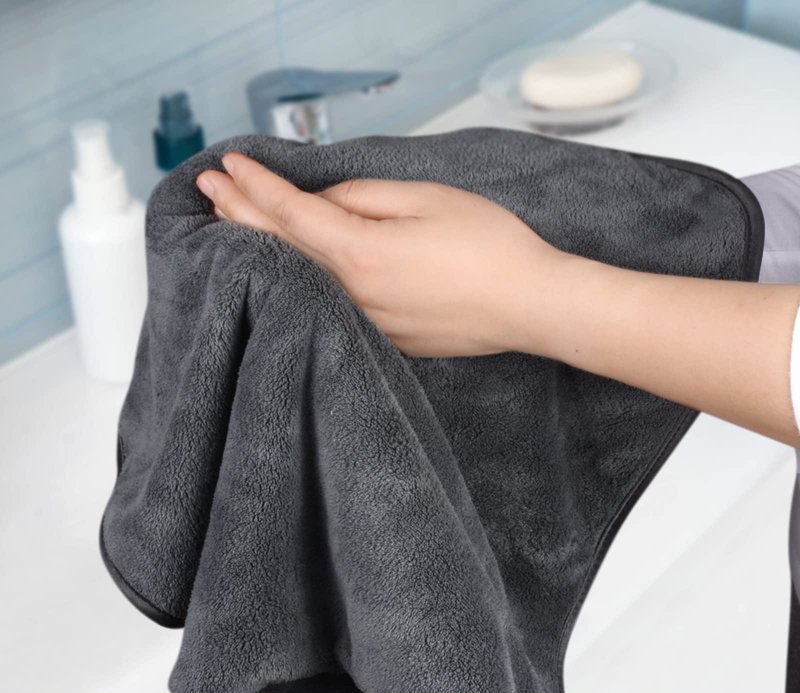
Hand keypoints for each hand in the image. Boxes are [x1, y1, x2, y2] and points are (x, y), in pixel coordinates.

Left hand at [196, 152, 572, 356]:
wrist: (527, 305)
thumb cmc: (488, 247)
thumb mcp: (425, 199)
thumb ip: (364, 197)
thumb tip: (325, 203)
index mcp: (360, 253)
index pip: (289, 214)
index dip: (255, 186)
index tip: (228, 164)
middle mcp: (349, 294)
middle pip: (278, 251)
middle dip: (238, 215)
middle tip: (206, 188)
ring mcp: (362, 322)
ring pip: (293, 281)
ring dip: (256, 250)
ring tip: (225, 226)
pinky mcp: (379, 337)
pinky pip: (321, 304)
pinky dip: (292, 280)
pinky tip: (280, 271)